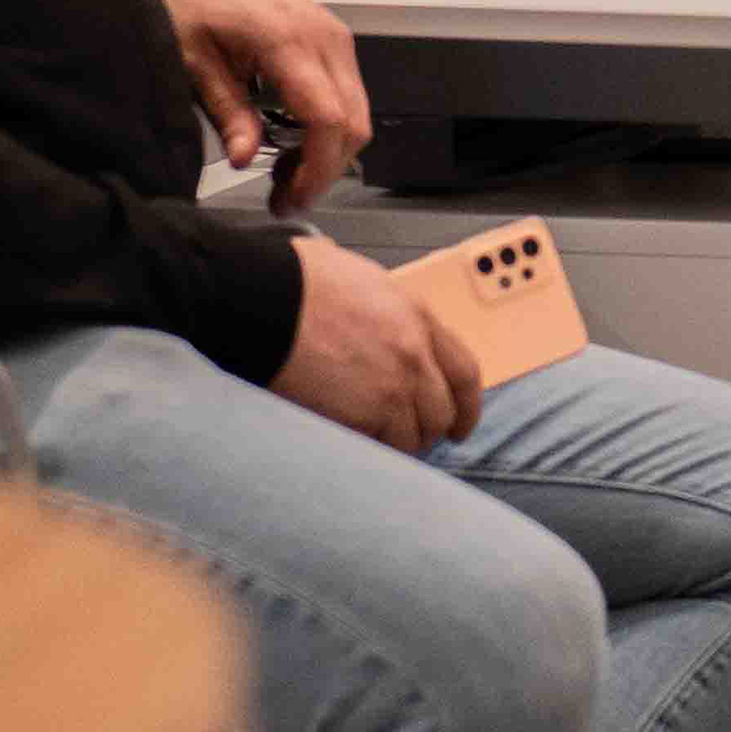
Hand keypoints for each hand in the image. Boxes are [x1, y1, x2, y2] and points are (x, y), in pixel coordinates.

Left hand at [149, 0, 373, 206]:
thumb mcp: (193, 58)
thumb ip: (226, 110)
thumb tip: (243, 159)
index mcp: (289, 40)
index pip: (328, 120)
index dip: (317, 169)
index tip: (291, 198)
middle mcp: (325, 37)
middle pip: (355, 124)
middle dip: (325, 170)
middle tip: (284, 197)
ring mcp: (335, 36)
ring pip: (358, 113)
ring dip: (329, 152)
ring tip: (282, 171)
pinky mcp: (334, 39)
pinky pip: (350, 95)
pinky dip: (330, 127)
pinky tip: (292, 138)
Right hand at [269, 230, 479, 452]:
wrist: (263, 299)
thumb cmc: (295, 282)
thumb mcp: (360, 281)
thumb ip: (384, 310)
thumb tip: (379, 323)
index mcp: (416, 316)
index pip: (464, 372)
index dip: (467, 405)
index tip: (460, 422)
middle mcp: (414, 353)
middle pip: (442, 411)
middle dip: (429, 430)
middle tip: (411, 438)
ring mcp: (392, 386)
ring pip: (412, 437)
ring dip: (396, 444)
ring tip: (372, 441)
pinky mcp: (364, 413)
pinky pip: (379, 447)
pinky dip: (368, 450)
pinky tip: (350, 441)